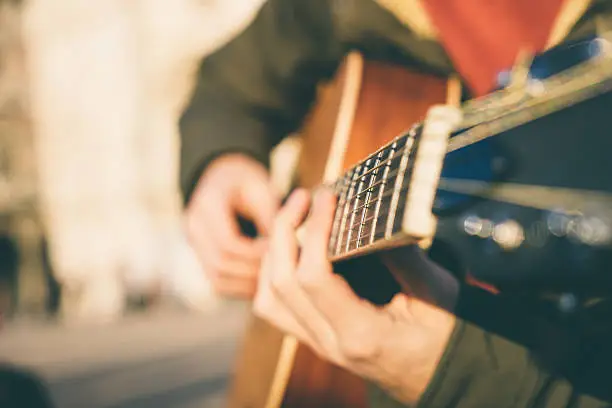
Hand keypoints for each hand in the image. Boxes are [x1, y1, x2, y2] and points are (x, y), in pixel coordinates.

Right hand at [186, 154, 279, 297]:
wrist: (224, 178)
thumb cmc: (249, 182)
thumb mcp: (264, 189)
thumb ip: (273, 217)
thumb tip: (292, 249)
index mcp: (208, 203)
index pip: (228, 243)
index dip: (257, 253)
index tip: (283, 252)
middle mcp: (194, 227)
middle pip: (222, 264)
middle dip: (255, 271)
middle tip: (285, 271)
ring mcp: (195, 245)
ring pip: (218, 279)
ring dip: (250, 283)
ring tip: (278, 280)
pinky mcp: (201, 259)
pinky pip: (219, 283)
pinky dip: (242, 286)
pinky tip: (266, 283)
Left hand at [253, 188, 458, 403]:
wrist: (434, 377)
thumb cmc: (441, 337)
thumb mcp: (436, 293)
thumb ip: (403, 255)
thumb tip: (373, 212)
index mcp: (361, 333)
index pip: (314, 277)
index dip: (314, 230)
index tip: (326, 197)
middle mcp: (330, 342)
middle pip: (281, 283)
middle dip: (284, 231)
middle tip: (303, 197)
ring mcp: (317, 344)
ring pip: (268, 297)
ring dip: (272, 252)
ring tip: (292, 219)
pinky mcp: (313, 338)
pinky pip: (275, 307)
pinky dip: (273, 273)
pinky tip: (291, 249)